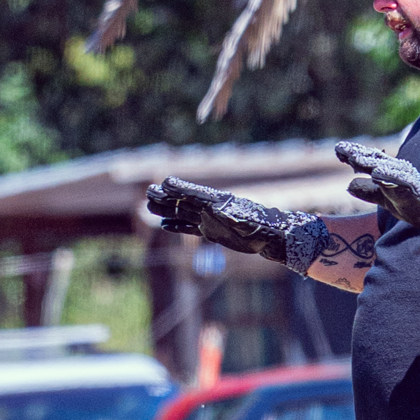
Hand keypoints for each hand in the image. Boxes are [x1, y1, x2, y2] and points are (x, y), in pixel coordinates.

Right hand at [146, 176, 327, 274]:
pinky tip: (164, 227)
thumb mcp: (246, 219)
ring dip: (168, 211)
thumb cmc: (261, 225)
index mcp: (217, 202)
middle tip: (148, 193)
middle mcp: (211, 209)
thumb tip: (216, 209)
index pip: (194, 193)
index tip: (163, 183)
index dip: (179, 189)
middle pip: (183, 202)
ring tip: (150, 207)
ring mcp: (210, 220)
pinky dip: (177, 227)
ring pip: (183, 214)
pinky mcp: (212, 232)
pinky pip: (189, 228)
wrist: (271, 235)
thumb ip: (230, 214)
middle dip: (167, 199)